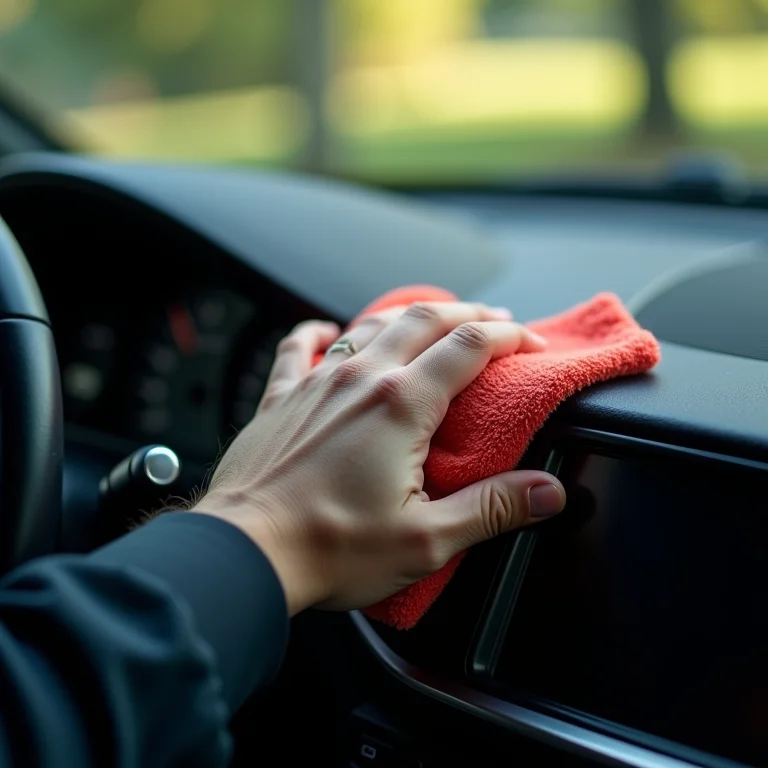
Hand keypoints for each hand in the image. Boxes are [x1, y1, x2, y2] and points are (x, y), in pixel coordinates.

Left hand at [194, 302, 564, 614]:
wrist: (247, 550)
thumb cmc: (330, 548)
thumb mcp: (426, 539)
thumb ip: (492, 508)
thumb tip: (548, 492)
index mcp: (402, 405)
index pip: (470, 346)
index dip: (509, 336)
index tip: (531, 342)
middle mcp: (360, 379)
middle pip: (424, 319)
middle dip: (468, 313)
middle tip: (496, 319)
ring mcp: (317, 383)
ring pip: (370, 326)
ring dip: (409, 316)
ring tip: (432, 320)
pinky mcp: (281, 397)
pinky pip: (299, 347)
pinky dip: (317, 332)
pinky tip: (325, 330)